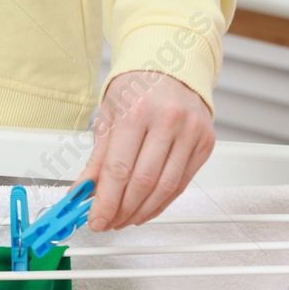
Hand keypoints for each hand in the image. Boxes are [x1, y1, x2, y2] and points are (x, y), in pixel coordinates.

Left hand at [77, 71, 213, 231]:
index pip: (119, 169)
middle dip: (122, 210)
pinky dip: (162, 202)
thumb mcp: (107, 118)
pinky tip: (146, 209)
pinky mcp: (206, 143)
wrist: (170, 67)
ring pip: (166, 188)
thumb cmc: (136, 88)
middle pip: (143, 182)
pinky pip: (182, 183)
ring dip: (142, 211)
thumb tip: (82, 192)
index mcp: (137, 112)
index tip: (96, 220)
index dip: (106, 202)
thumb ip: (96, 159)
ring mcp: (191, 133)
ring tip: (124, 219)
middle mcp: (168, 121)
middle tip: (108, 222)